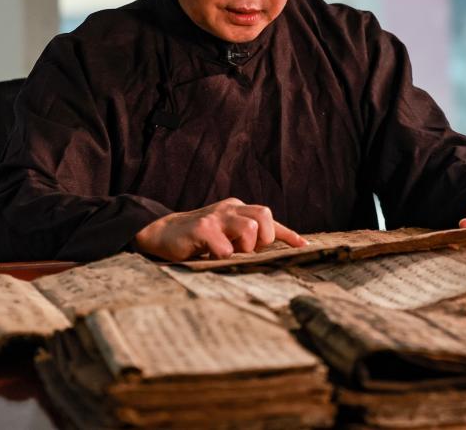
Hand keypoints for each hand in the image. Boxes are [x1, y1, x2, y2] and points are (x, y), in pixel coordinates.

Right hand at [133, 198, 305, 260]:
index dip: (287, 234)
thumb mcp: (227, 235)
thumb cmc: (199, 238)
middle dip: (264, 238)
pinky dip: (223, 256)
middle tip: (248, 250)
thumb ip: (247, 239)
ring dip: (245, 247)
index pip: (269, 218)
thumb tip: (274, 252)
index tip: (303, 246)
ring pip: (250, 227)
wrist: (162, 233)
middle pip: (264, 215)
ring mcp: (216, 216)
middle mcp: (230, 209)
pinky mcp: (201, 227)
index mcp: (239, 209)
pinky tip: (212, 257)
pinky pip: (225, 246)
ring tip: (229, 253)